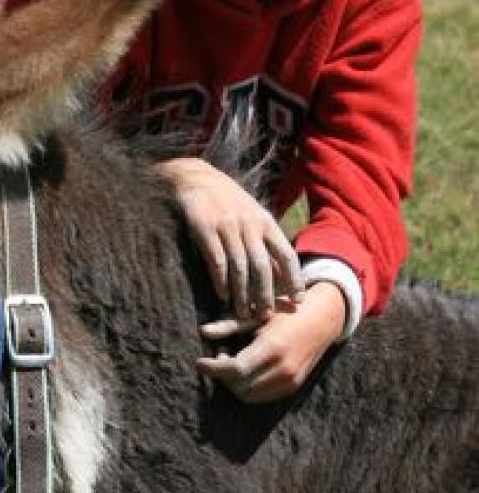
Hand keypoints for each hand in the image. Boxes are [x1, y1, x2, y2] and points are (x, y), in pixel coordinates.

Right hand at [155, 157, 304, 319]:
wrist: (195, 177)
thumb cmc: (226, 200)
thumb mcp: (251, 214)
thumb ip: (265, 240)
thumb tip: (280, 273)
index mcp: (265, 221)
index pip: (286, 254)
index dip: (294, 279)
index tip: (297, 300)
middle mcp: (249, 224)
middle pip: (262, 266)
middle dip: (265, 294)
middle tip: (264, 315)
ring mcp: (226, 226)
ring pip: (239, 268)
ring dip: (241, 294)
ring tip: (241, 312)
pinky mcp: (204, 229)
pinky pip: (216, 261)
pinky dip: (220, 281)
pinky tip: (222, 296)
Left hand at [195, 281, 346, 402]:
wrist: (322, 320)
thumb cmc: (285, 312)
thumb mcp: (257, 314)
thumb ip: (229, 325)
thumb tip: (203, 331)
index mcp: (272, 348)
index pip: (235, 369)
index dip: (213, 368)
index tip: (198, 361)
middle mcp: (283, 369)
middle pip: (238, 386)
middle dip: (221, 374)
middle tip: (217, 353)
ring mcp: (290, 381)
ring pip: (248, 396)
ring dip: (232, 382)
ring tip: (229, 358)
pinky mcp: (293, 387)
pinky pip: (261, 396)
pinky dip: (246, 386)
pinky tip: (244, 367)